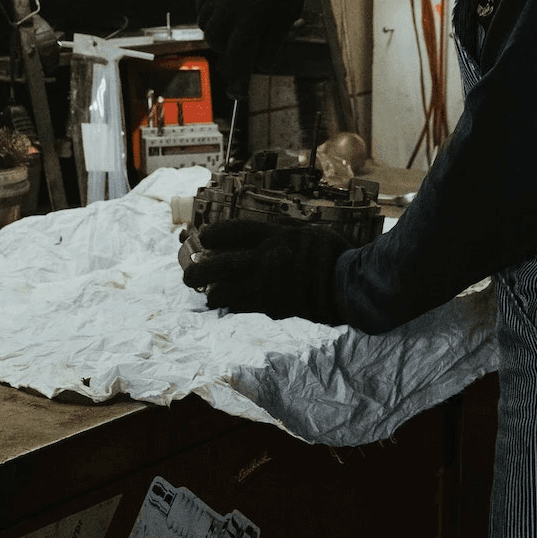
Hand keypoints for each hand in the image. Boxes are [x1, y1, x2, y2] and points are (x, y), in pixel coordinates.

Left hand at [181, 219, 349, 323]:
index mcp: (277, 235)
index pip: (236, 230)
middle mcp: (267, 257)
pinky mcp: (271, 305)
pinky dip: (234, 305)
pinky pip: (243, 307)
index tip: (202, 237)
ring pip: (225, 291)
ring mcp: (268, 283)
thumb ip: (285, 235)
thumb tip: (269, 239)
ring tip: (210, 295)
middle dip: (199, 271)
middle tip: (188, 275)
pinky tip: (231, 305)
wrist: (348, 285)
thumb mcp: (309, 233)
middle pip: (221, 263)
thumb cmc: (334, 255)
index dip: (214, 234)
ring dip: (214, 294)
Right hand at [196, 0, 315, 97]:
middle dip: (229, 50)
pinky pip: (202, 5)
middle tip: (242, 47)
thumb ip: (271, 45)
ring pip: (206, 25)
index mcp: (251, 15)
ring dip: (218, 32)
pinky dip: (210, 14)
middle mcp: (229, 3)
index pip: (238, 56)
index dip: (238, 77)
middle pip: (217, 42)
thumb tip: (259, 67)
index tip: (237, 92)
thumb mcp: (286, 18)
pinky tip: (225, 12)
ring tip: (235, 27)